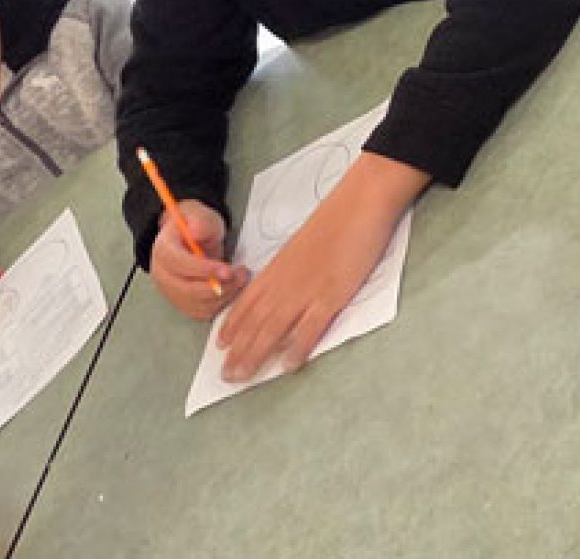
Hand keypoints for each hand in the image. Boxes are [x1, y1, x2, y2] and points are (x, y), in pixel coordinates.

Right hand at [149, 199, 247, 319]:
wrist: (192, 237)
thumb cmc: (195, 226)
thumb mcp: (200, 214)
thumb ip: (200, 222)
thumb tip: (196, 232)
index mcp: (163, 250)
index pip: (179, 264)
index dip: (204, 270)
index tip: (227, 270)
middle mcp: (163, 275)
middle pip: (187, 290)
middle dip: (218, 286)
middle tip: (240, 275)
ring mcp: (171, 292)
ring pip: (197, 304)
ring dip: (223, 295)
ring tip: (240, 278)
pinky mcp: (183, 304)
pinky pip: (202, 312)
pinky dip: (220, 304)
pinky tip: (232, 289)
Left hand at [217, 152, 427, 381]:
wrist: (359, 203)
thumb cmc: (337, 220)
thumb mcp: (304, 244)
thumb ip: (292, 267)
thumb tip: (286, 286)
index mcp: (278, 267)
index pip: (247, 302)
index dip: (232, 325)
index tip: (220, 345)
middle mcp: (286, 281)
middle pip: (255, 321)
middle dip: (238, 350)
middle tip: (226, 375)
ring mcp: (307, 289)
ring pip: (273, 328)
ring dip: (255, 355)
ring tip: (242, 377)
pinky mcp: (331, 294)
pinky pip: (310, 327)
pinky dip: (297, 348)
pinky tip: (288, 365)